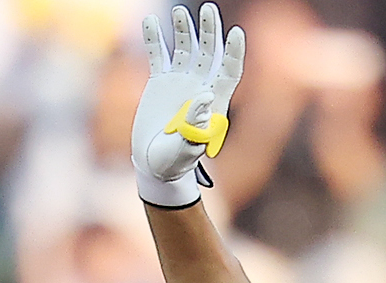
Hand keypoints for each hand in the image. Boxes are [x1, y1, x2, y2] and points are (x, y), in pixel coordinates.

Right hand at [133, 3, 244, 206]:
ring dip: (185, 29)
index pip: (229, 71)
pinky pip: (158, 55)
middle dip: (211, 30)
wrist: (154, 165)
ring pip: (187, 48)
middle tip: (209, 9)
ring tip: (180, 12)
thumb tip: (205, 96)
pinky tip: (149, 22)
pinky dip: (154, 39)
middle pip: (210, 52)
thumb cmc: (174, 162)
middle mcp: (200, 86)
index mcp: (214, 103)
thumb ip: (196, 126)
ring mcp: (180, 82)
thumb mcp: (186, 149)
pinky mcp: (160, 82)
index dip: (233, 53)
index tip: (236, 33)